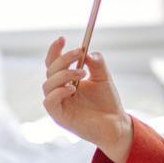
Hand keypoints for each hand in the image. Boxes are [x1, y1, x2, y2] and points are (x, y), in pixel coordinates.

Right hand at [42, 37, 132, 162]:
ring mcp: (58, 103)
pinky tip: (72, 88)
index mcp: (67, 80)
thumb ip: (96, 63)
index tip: (62, 39)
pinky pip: (50, 101)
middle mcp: (59, 91)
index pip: (54, 63)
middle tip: (79, 53)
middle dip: (63, 59)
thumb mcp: (104, 78)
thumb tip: (88, 52)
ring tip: (82, 73)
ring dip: (63, 74)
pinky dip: (59, 91)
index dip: (55, 50)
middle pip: (50, 70)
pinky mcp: (59, 116)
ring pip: (48, 84)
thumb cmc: (108, 102)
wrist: (116, 123)